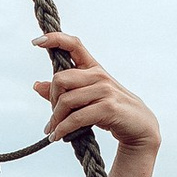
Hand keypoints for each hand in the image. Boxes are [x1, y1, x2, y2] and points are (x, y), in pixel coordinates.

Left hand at [34, 32, 159, 158]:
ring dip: (56, 119)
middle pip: (60, 79)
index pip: (73, 45)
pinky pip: (76, 118)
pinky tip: (57, 136)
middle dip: (52, 99)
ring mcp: (104, 90)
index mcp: (93, 67)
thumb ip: (63, 91)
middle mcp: (98, 75)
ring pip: (66, 100)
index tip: (37, 42)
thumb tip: (37, 85)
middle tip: (53, 116)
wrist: (139, 127)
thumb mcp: (86, 98)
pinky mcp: (108, 108)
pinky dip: (63, 129)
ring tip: (53, 130)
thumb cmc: (110, 110)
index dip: (55, 39)